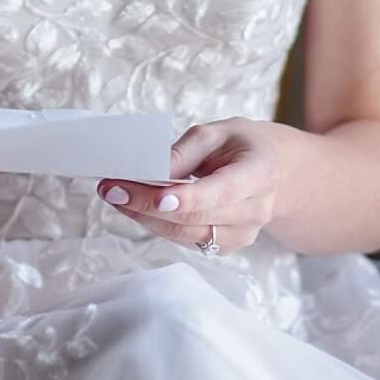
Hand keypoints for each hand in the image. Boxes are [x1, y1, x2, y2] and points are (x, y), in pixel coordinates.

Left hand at [99, 117, 284, 254]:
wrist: (269, 172)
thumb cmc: (238, 146)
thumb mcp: (215, 133)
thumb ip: (183, 152)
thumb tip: (150, 171)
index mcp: (259, 173)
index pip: (221, 192)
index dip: (188, 198)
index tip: (156, 197)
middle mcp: (256, 209)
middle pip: (197, 216)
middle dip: (147, 204)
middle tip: (110, 187)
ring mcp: (243, 233)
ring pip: (186, 233)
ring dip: (144, 216)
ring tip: (114, 194)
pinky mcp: (226, 246)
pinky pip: (186, 240)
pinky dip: (157, 224)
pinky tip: (136, 206)